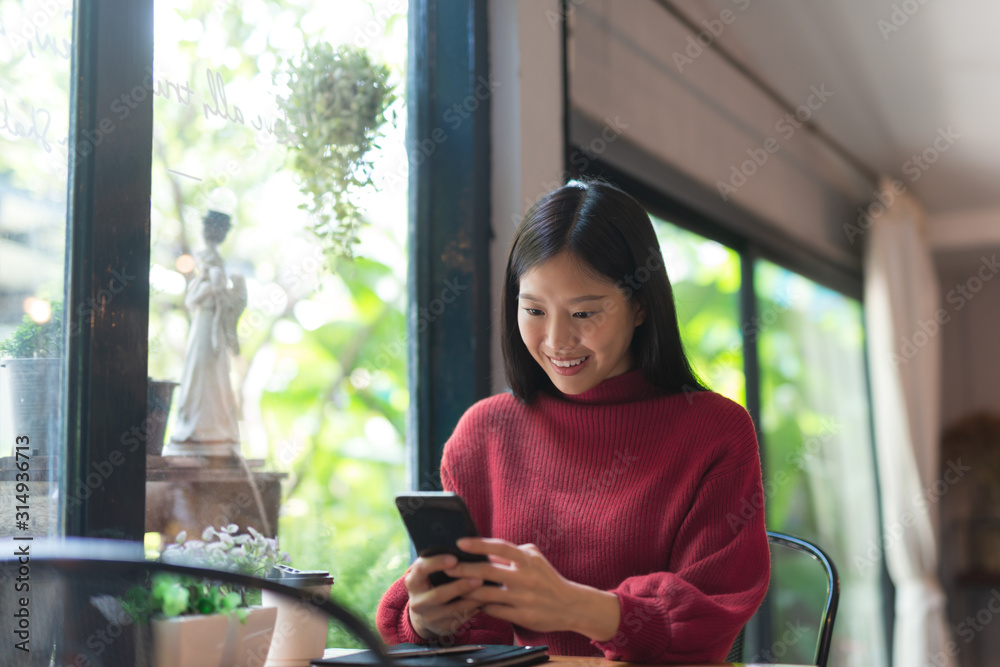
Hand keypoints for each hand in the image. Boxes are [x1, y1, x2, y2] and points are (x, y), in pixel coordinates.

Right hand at [405, 553, 484, 640]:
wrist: (423, 614)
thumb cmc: (431, 583)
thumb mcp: (428, 573)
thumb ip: (439, 561)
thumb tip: (465, 544)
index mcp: (413, 582)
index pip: (421, 570)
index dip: (437, 563)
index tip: (454, 559)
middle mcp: (418, 601)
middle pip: (439, 594)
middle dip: (460, 586)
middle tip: (479, 577)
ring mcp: (430, 617)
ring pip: (454, 609)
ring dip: (472, 599)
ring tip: (488, 590)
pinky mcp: (442, 628)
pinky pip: (461, 619)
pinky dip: (474, 609)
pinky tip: (486, 601)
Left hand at [445, 537, 620, 640]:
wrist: (571, 605)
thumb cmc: (547, 579)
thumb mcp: (534, 559)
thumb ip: (512, 553)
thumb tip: (485, 548)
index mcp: (528, 559)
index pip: (500, 547)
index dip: (479, 545)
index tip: (460, 543)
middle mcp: (525, 577)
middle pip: (488, 572)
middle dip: (464, 569)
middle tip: (447, 567)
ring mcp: (523, 598)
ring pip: (487, 594)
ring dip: (468, 591)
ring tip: (453, 588)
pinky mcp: (522, 616)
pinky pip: (494, 610)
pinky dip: (481, 606)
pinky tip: (472, 603)